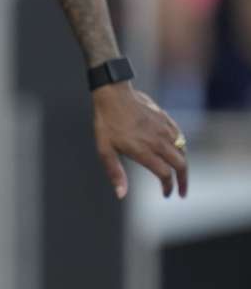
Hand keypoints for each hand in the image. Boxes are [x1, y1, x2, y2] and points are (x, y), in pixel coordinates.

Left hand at [93, 81, 188, 198]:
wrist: (114, 94)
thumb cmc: (107, 122)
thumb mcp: (104, 149)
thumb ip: (115, 172)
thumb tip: (121, 195)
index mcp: (144, 151)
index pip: (164, 174)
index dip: (168, 187)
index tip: (167, 194)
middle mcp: (158, 142)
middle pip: (180, 165)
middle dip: (183, 181)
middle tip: (182, 192)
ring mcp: (164, 129)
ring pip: (182, 151)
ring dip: (183, 165)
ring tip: (180, 174)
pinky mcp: (166, 119)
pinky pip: (180, 137)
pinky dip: (182, 148)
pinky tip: (178, 152)